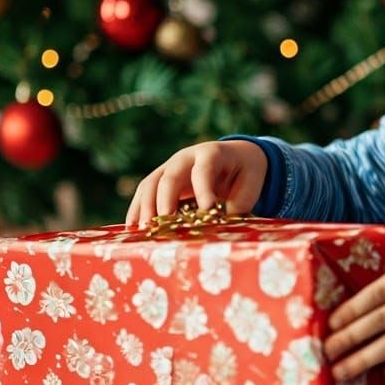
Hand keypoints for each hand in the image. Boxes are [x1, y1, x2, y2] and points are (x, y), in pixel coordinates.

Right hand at [125, 140, 267, 227]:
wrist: (235, 157)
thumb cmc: (245, 172)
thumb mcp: (251, 184)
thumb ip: (239, 204)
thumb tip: (220, 228)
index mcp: (212, 153)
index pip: (203, 169)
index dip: (203, 189)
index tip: (207, 210)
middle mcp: (185, 157)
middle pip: (170, 176)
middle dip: (166, 200)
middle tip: (166, 222)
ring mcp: (169, 167)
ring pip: (150, 184)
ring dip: (146, 208)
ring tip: (146, 231)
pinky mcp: (160, 180)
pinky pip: (144, 194)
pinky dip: (137, 211)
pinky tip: (134, 229)